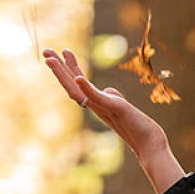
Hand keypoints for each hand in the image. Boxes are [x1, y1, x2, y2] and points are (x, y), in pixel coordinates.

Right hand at [42, 47, 184, 189]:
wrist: (148, 141)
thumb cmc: (137, 125)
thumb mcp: (121, 106)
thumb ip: (112, 97)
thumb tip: (108, 90)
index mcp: (96, 103)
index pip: (78, 83)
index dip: (69, 68)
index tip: (61, 51)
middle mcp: (95, 106)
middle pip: (72, 85)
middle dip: (58, 68)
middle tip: (45, 52)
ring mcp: (102, 108)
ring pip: (77, 91)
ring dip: (63, 75)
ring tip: (51, 59)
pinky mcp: (114, 109)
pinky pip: (97, 98)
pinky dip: (87, 88)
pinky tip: (79, 78)